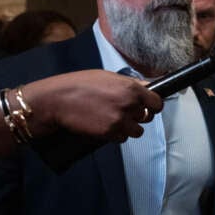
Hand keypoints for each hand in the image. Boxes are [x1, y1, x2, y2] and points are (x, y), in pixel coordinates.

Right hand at [26, 69, 162, 140]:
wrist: (56, 100)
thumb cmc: (79, 84)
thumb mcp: (108, 76)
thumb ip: (131, 84)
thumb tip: (148, 88)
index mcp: (132, 88)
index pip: (157, 103)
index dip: (153, 106)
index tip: (149, 107)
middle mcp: (129, 104)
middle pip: (147, 117)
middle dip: (138, 116)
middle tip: (124, 112)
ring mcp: (120, 120)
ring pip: (137, 131)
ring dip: (128, 127)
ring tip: (113, 120)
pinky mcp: (109, 133)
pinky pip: (122, 138)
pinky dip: (116, 135)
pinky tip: (105, 126)